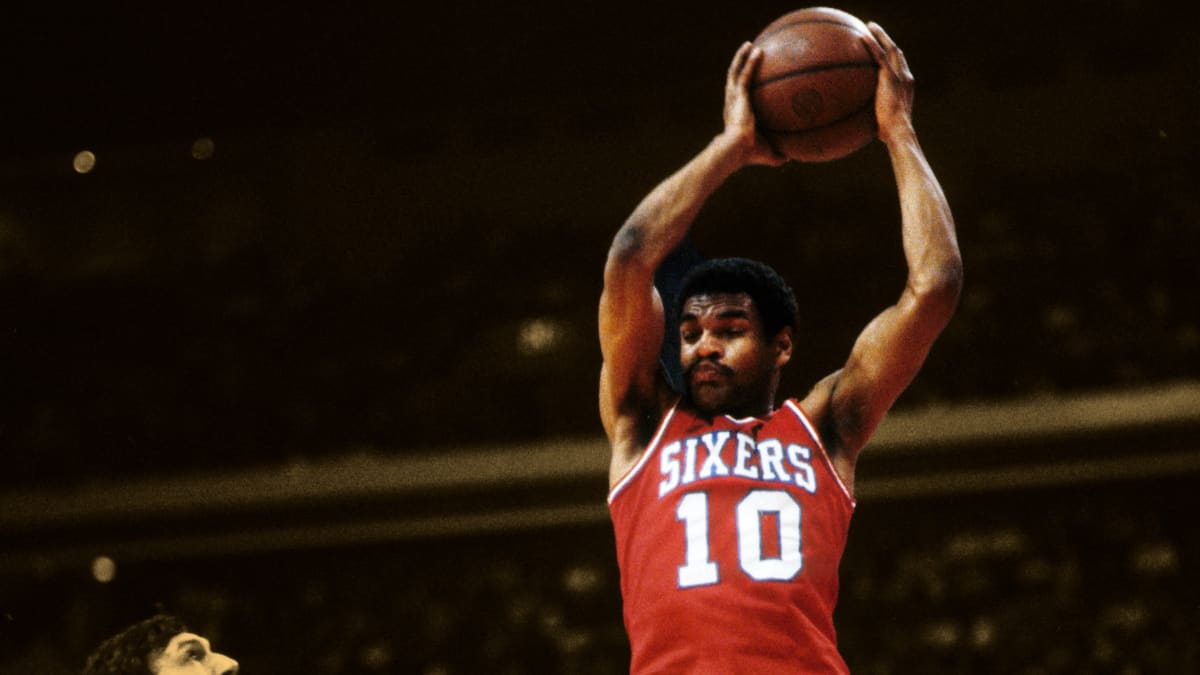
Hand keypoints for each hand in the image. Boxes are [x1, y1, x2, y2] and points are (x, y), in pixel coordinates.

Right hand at [720, 42, 787, 166]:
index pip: (738, 98)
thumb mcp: (768, 153)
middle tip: (747, 55)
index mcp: (736, 114)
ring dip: (741, 57)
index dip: (742, 88)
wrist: (737, 148)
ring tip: (749, 45)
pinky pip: (745, 73)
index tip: (748, 81)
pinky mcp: (738, 94)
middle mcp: (732, 103)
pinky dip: (750, 61)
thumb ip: (778, 154)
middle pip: (734, 80)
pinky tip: (759, 50)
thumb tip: (791, 157)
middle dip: (740, 66)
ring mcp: (733, 97)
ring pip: (735, 72)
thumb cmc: (751, 154)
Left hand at [862, 22, 915, 144]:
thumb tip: (862, 125)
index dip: (893, 57)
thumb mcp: (884, 123)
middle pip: (897, 53)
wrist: (898, 131)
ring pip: (890, 48)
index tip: (884, 50)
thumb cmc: (891, 134)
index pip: (900, 67)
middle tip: (876, 31)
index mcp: (906, 87)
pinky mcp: (890, 77)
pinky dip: (872, 45)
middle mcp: (906, 77)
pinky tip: (861, 37)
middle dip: (887, 40)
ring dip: (880, 35)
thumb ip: (876, 117)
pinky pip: (879, 56)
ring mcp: (899, 75)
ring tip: (869, 26)